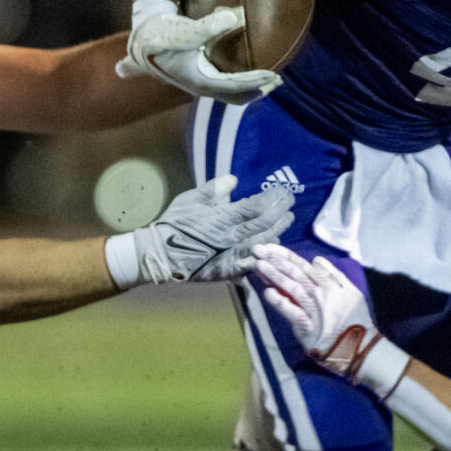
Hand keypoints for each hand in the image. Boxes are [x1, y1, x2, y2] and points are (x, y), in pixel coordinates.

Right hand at [114, 0, 280, 104]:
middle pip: (235, 96)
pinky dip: (239, 83)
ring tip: (268, 81)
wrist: (140, 39)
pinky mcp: (196, 76)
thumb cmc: (159, 35)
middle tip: (277, 81)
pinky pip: (223, 85)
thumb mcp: (182, 30)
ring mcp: (198, 83)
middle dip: (257, 90)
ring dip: (249, 88)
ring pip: (230, 93)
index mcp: (198, 81)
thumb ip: (208, 25)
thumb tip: (234, 16)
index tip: (273, 75)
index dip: (255, 82)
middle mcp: (199, 86)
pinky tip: (246, 73)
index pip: (234, 86)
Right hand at [132, 175, 293, 283]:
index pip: (255, 207)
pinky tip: (274, 245)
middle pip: (264, 224)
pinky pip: (253, 263)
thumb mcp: (190, 199)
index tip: (282, 191)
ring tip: (287, 220)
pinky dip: (266, 254)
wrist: (160, 255)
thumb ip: (214, 190)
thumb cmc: (174, 224)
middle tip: (291, 202)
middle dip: (281, 212)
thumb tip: (234, 180)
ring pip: (263, 243)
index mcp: (221, 218)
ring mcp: (231, 255)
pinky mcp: (228, 270)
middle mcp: (231, 237)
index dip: (272, 199)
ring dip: (278, 230)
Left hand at [253, 244, 406, 394]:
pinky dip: (280, 302)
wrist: (361, 348)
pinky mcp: (308, 327)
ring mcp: (314, 310)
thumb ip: (335, 275)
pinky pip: (292, 312)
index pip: (303, 266)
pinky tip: (268, 293)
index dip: (285, 255)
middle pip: (295, 273)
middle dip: (275, 260)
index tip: (269, 247)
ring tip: (259, 265)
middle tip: (257, 250)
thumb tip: (316, 260)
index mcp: (330, 284)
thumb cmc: (355, 321)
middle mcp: (321, 294)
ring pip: (292, 288)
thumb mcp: (352, 292)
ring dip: (274, 275)